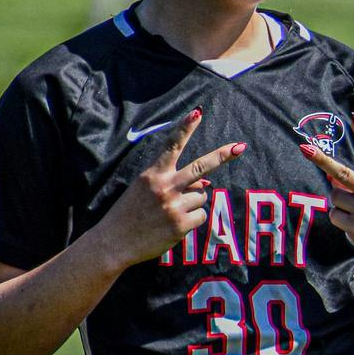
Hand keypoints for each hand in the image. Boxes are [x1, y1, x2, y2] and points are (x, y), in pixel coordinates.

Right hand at [91, 109, 245, 267]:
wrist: (113, 242)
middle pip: (200, 167)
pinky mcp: (181, 224)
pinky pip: (201, 215)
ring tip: (170, 212)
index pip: (171, 147)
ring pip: (202, 195)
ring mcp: (173, 206)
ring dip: (193, 202)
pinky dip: (193, 220)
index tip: (197, 113)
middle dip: (222, 156)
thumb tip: (206, 183)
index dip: (184, 129)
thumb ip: (172, 182)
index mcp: (153, 174)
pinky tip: (174, 224)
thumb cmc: (130, 213)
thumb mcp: (144, 190)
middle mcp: (164, 187)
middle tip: (240, 147)